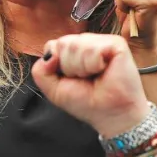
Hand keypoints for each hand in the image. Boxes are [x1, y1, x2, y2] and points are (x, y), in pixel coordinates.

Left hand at [33, 34, 150, 137]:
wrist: (111, 114)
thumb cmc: (87, 102)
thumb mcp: (54, 89)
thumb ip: (40, 71)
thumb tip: (49, 54)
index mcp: (73, 50)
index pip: (53, 45)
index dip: (57, 65)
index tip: (71, 79)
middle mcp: (87, 42)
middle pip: (63, 44)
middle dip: (69, 67)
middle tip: (85, 79)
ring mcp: (102, 41)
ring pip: (76, 45)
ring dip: (82, 68)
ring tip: (95, 76)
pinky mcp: (116, 44)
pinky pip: (93, 49)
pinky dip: (94, 65)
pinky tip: (104, 71)